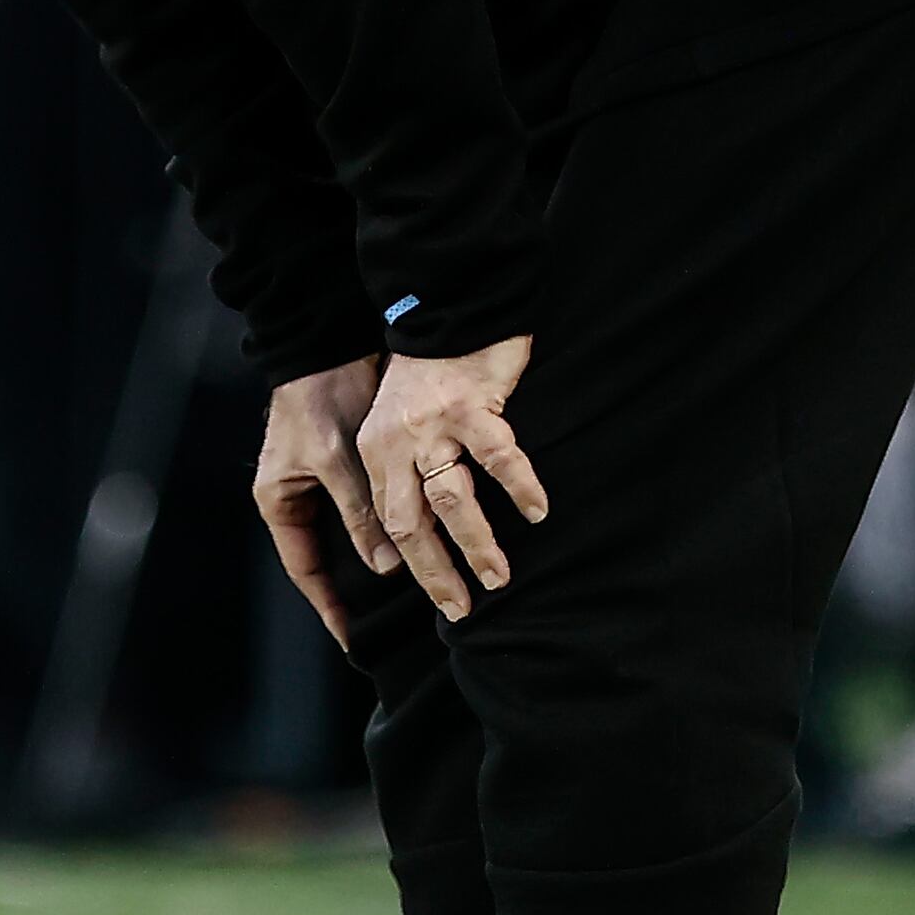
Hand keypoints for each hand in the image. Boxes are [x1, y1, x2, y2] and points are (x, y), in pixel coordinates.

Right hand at [250, 361, 385, 649]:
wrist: (328, 344)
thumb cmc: (319, 397)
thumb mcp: (335, 459)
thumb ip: (359, 511)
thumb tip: (385, 566)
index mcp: (279, 502)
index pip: (305, 570)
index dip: (330, 607)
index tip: (354, 640)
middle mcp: (299, 499)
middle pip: (329, 559)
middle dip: (357, 591)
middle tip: (391, 624)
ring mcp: (322, 484)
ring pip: (354, 537)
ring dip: (381, 560)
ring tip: (413, 591)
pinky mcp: (346, 467)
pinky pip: (368, 512)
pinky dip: (390, 530)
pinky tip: (417, 546)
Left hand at [358, 335, 547, 622]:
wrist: (449, 305)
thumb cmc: (430, 369)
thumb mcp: (397, 420)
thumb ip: (404, 467)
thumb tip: (423, 527)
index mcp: (377, 450)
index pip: (389, 522)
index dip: (412, 565)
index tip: (438, 597)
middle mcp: (397, 442)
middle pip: (411, 524)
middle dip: (437, 573)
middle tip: (462, 609)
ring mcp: (433, 424)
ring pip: (452, 499)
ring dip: (476, 544)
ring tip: (499, 577)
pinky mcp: (470, 404)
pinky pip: (498, 456)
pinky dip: (518, 487)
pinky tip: (537, 511)